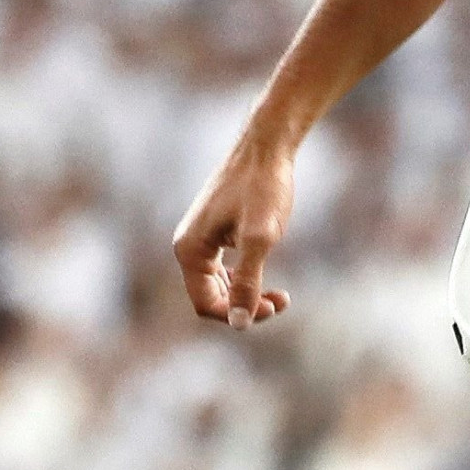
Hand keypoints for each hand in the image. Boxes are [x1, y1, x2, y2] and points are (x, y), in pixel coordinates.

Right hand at [172, 132, 298, 329]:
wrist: (266, 147)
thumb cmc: (264, 188)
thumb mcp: (260, 238)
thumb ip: (249, 282)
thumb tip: (240, 323)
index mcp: (189, 250)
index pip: (205, 305)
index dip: (238, 315)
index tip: (272, 306)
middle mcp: (187, 246)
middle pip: (211, 298)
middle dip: (245, 307)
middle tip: (282, 301)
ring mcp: (200, 239)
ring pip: (219, 287)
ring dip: (247, 297)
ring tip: (281, 296)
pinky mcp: (215, 233)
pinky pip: (225, 271)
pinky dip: (247, 281)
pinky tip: (270, 282)